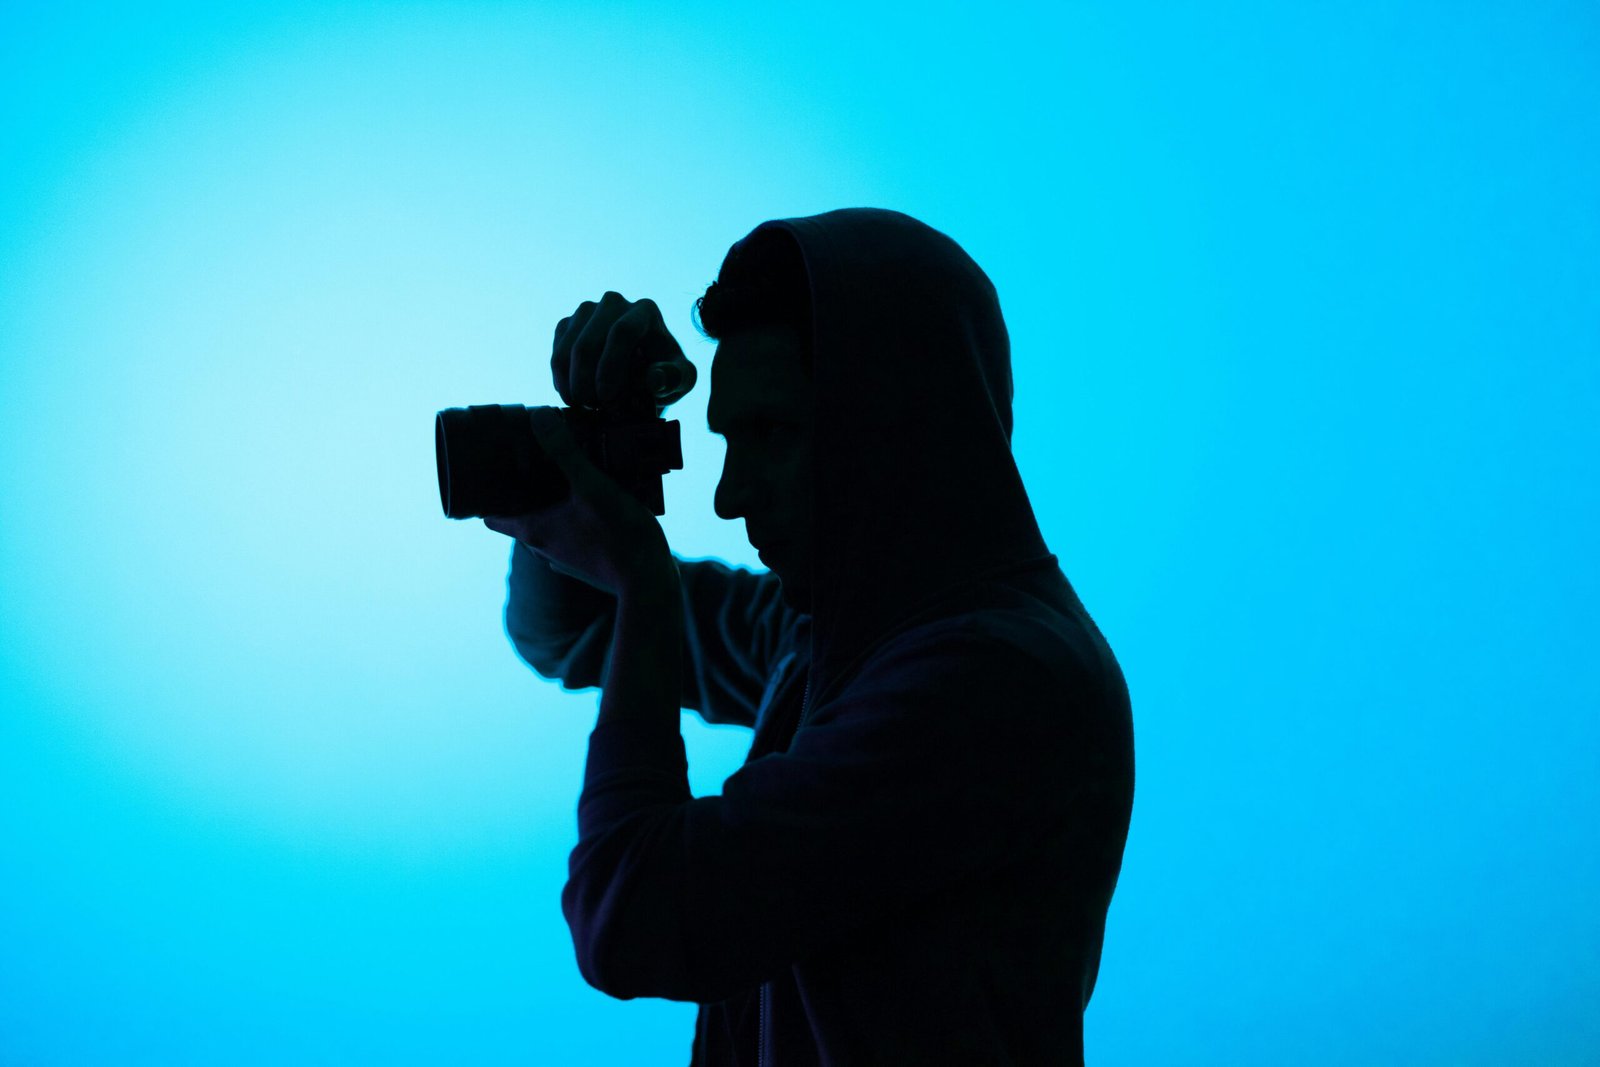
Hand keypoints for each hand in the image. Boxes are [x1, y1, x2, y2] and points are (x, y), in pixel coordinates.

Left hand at [483, 407, 677, 598]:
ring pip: (549, 528)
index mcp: (534, 532)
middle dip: (525, 493)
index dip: (486, 498)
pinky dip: (576, 519)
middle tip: (533, 462)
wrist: (650, 581)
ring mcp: (566, 561)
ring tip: (570, 476)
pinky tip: (596, 501)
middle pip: (521, 519)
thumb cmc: (618, 535)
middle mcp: (544, 550)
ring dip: (553, 505)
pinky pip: (573, 536)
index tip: (490, 475)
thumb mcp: (592, 486)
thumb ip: (565, 452)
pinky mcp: (588, 565)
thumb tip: (539, 417)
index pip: (491, 518)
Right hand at [553, 291, 697, 409]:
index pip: (622, 332)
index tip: (606, 397)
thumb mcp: (681, 380)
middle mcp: (613, 303)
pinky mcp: (567, 326)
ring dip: (572, 382)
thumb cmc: (665, 374)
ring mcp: (586, 312)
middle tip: (592, 408)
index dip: (610, 366)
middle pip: (589, 340)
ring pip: (568, 347)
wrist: (643, 373)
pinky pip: (556, 352)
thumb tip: (655, 378)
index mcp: (645, 311)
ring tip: (584, 406)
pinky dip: (561, 379)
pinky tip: (574, 396)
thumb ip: (674, 378)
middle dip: (586, 380)